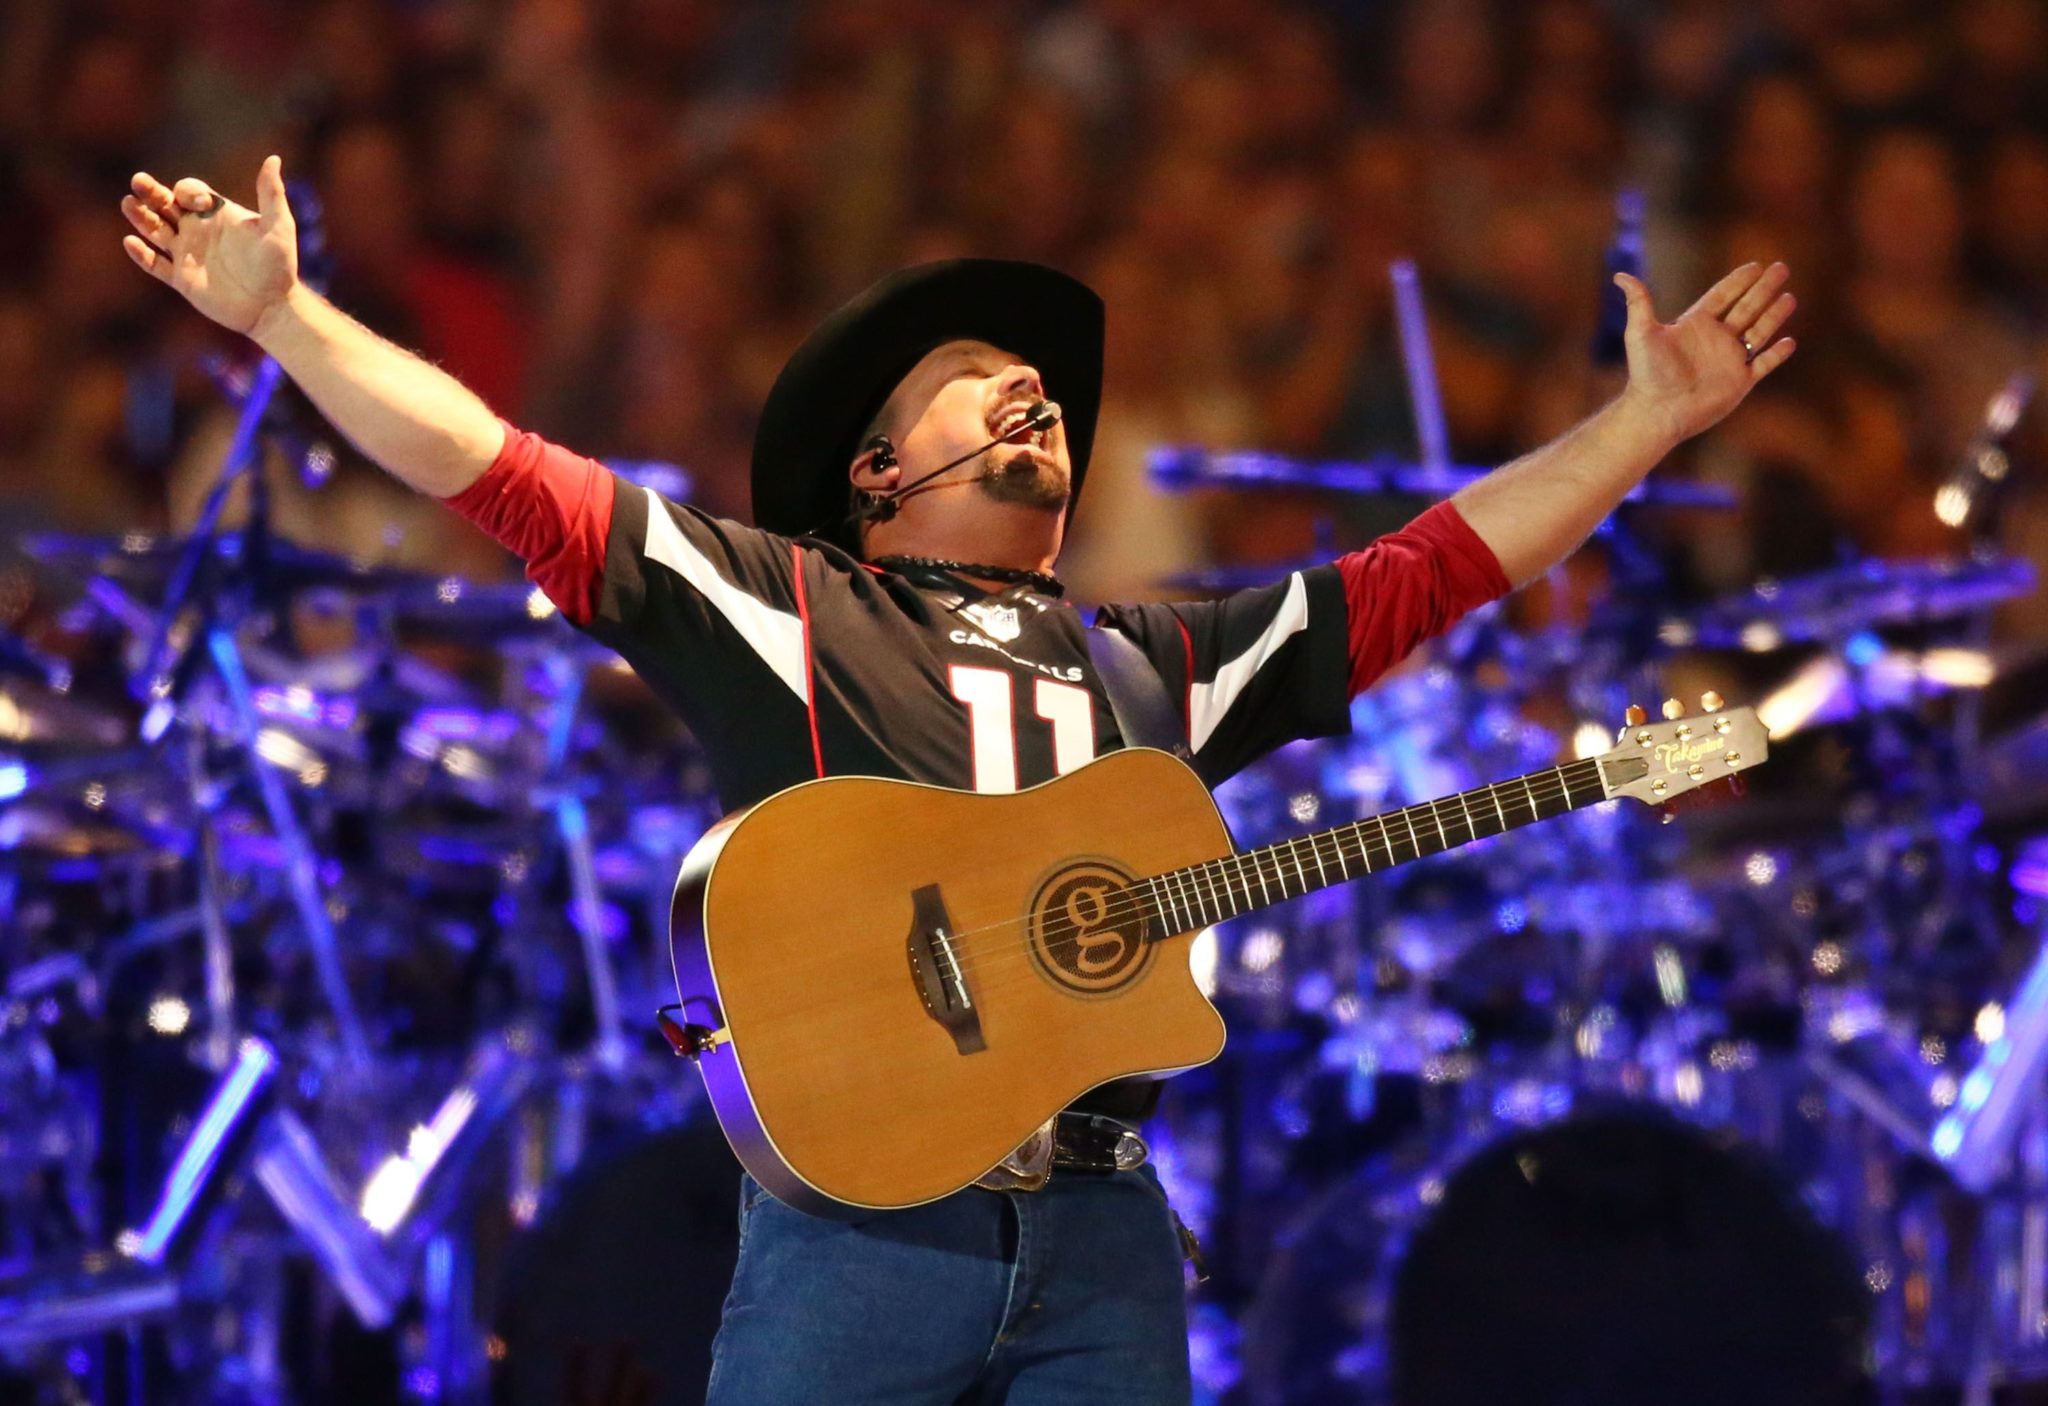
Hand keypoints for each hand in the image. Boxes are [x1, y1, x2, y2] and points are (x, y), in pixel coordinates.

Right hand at [120, 157, 298, 337]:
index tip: (199, 203)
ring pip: (154, 230)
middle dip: (151, 192)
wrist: (274, 307)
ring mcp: (187, 254)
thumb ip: (271, 194)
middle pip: (164, 204)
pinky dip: (142, 255)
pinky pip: (155, 265)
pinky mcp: (182, 280)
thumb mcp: (279, 226)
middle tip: (138, 182)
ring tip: (127, 203)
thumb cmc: (280, 266)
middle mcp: (197, 230)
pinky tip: (131, 242)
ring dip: (140, 217)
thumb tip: (273, 158)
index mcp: (215, 214)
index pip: (189, 191)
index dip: (188, 191)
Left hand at [1613, 262, 1796, 447]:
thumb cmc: (1647, 374)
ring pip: (1759, 332)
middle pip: (1746, 307)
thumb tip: (1619, 275)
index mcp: (1695, 325)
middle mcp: (1715, 340)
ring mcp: (1729, 360)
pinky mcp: (1740, 382)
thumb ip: (1638, 302)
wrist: (1658, 412)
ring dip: (1774, 315)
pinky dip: (1777, 354)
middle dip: (1764, 288)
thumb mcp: (1641, 333)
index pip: (1722, 296)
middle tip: (1782, 267)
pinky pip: (1764, 364)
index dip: (1739, 280)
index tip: (1756, 265)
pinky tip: (1789, 341)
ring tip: (1790, 297)